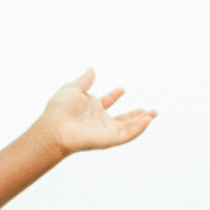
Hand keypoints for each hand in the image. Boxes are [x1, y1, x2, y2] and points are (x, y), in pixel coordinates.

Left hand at [37, 70, 154, 153]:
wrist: (56, 127)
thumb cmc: (60, 109)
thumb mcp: (73, 89)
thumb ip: (85, 80)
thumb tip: (91, 69)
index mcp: (91, 108)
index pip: (107, 102)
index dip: (114, 96)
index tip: (122, 89)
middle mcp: (99, 121)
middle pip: (122, 119)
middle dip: (136, 114)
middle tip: (150, 110)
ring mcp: (105, 131)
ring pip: (128, 128)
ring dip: (142, 121)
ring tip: (153, 113)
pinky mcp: (109, 139)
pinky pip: (127, 135)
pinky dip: (138, 128)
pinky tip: (147, 120)